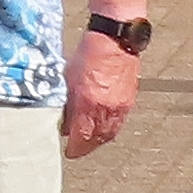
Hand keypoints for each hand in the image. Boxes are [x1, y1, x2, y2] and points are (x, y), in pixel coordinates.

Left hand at [61, 28, 140, 157]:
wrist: (115, 40)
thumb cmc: (88, 54)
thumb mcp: (67, 78)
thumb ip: (66, 103)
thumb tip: (63, 122)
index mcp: (88, 102)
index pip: (81, 136)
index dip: (75, 148)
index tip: (68, 152)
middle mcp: (107, 107)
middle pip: (97, 138)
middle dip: (86, 146)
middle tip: (77, 150)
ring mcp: (120, 105)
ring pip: (110, 132)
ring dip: (98, 140)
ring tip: (88, 142)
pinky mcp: (129, 100)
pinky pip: (119, 122)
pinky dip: (109, 129)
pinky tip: (101, 128)